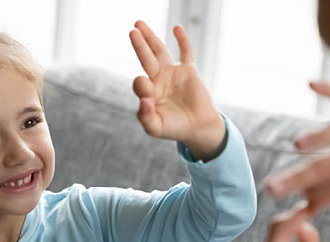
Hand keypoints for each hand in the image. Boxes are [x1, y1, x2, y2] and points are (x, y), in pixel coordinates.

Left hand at [129, 20, 224, 161]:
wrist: (197, 128)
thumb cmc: (174, 129)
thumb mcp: (155, 128)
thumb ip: (145, 117)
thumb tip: (144, 100)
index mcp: (148, 92)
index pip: (139, 82)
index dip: (142, 86)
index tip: (148, 98)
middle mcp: (158, 80)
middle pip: (146, 58)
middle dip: (139, 46)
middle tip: (132, 32)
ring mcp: (172, 73)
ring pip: (160, 51)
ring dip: (150, 38)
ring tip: (139, 24)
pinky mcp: (188, 70)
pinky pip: (185, 51)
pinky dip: (182, 40)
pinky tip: (176, 28)